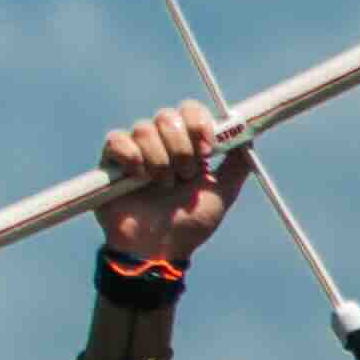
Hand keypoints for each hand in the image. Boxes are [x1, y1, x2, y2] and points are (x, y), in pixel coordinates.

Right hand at [97, 101, 249, 273]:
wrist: (159, 249)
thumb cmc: (189, 225)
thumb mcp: (222, 194)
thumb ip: (237, 165)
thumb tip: (249, 138)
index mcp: (186, 145)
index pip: (190, 110)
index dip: (198, 123)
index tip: (206, 150)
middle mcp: (161, 142)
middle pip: (167, 115)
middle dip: (180, 147)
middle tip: (183, 176)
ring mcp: (135, 150)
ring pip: (144, 128)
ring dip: (159, 161)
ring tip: (162, 186)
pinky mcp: (111, 162)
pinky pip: (117, 139)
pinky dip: (131, 156)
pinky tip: (137, 178)